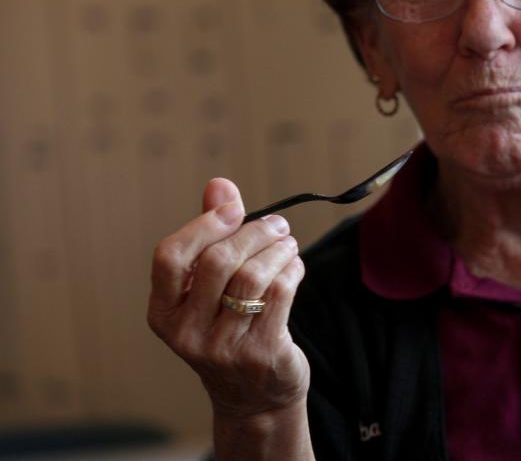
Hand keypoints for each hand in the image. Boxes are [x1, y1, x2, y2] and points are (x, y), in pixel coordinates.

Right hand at [147, 178, 309, 419]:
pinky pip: (280, 294)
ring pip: (253, 276)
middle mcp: (186, 333)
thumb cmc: (228, 328)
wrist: (254, 397)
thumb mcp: (208, 289)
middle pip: (218, 262)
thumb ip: (210, 236)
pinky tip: (294, 267)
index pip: (169, 256)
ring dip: (278, 250)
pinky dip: (292, 270)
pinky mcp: (261, 353)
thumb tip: (219, 184)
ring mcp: (223, 347)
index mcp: (163, 312)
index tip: (234, 207)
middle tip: (277, 224)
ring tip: (288, 244)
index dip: (204, 224)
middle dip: (253, 232)